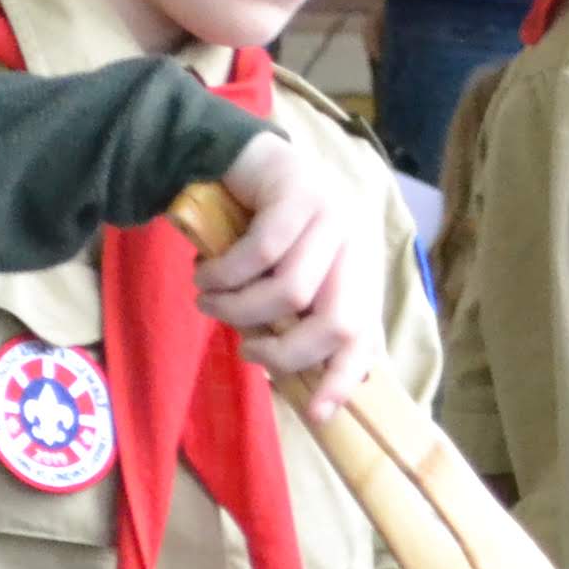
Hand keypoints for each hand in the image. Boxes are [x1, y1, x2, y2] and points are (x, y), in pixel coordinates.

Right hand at [201, 128, 392, 421]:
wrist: (239, 154)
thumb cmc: (261, 226)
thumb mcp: (288, 274)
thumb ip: (300, 317)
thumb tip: (298, 380)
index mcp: (361, 268)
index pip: (366, 334)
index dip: (344, 378)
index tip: (316, 414)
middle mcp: (357, 240)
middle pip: (336, 323)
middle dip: (285, 351)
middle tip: (246, 350)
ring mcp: (333, 212)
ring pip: (289, 292)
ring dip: (238, 309)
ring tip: (208, 303)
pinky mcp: (299, 190)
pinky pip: (258, 254)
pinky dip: (223, 275)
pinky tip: (203, 274)